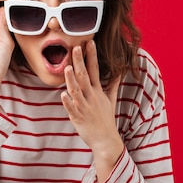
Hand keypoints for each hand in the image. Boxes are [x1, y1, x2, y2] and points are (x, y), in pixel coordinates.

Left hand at [61, 40, 122, 182]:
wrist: (105, 140)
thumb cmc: (106, 118)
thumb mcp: (111, 99)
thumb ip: (113, 84)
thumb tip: (119, 72)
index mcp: (98, 91)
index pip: (95, 70)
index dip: (91, 56)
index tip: (89, 43)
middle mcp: (91, 97)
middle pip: (84, 76)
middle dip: (79, 62)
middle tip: (75, 47)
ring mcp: (84, 107)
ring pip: (76, 91)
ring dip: (71, 80)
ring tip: (67, 68)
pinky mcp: (78, 118)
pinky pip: (72, 109)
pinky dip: (68, 102)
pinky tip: (63, 94)